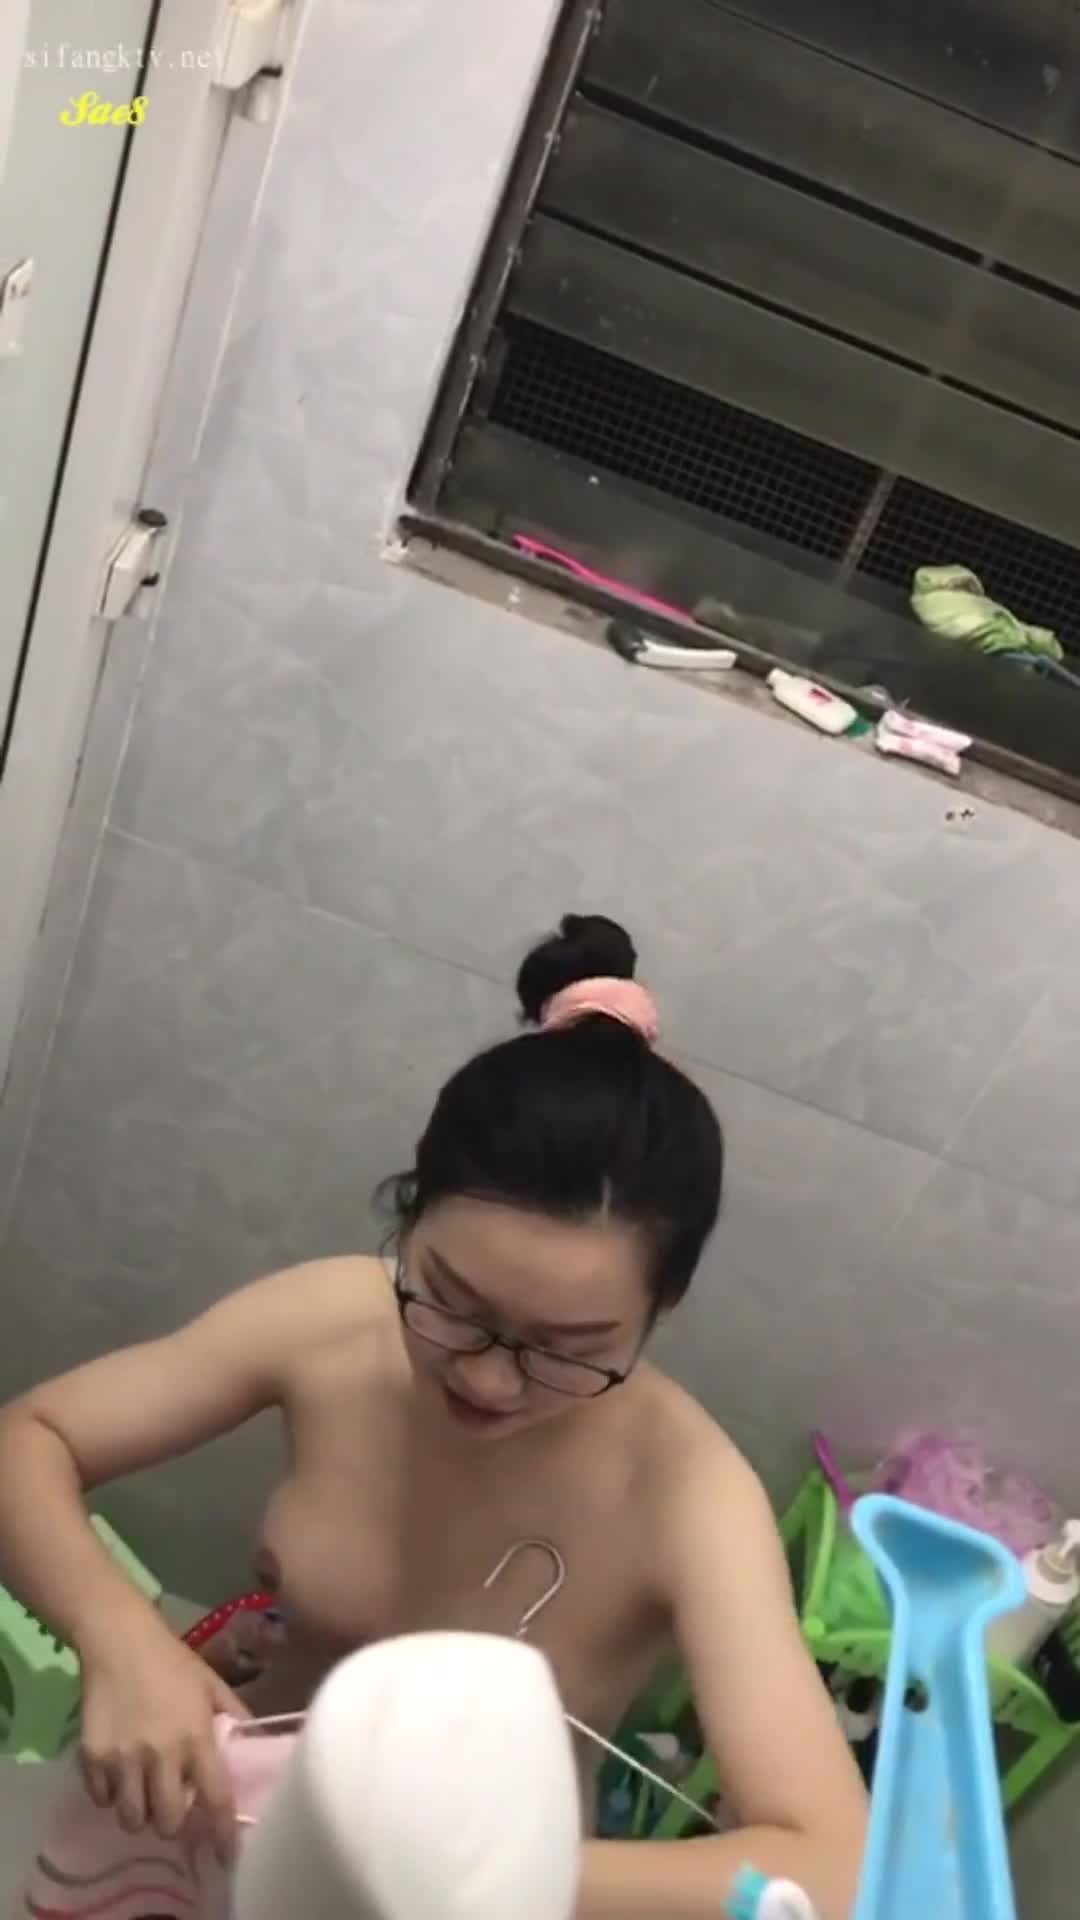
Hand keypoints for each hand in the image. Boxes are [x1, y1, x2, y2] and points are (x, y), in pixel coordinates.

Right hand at [78, 1618, 249, 1861]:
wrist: (119, 1639)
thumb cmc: (172, 1661)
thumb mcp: (211, 1684)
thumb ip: (234, 1715)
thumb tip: (256, 1743)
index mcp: (196, 1737)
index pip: (215, 1799)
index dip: (223, 1833)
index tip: (227, 1853)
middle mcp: (161, 1754)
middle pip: (167, 1823)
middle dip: (172, 1823)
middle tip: (172, 1805)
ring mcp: (123, 1758)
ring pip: (132, 1819)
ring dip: (140, 1812)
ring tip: (143, 1792)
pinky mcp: (92, 1757)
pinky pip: (101, 1799)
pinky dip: (110, 1795)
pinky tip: (118, 1773)